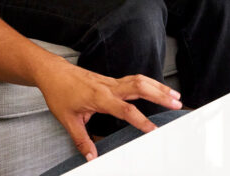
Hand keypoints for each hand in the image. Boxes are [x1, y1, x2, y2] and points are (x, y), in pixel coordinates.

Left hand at [39, 61, 182, 161]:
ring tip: (175, 95)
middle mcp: (109, 87)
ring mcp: (111, 81)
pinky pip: (135, 79)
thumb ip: (82, 140)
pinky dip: (150, 83)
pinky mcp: (112, 80)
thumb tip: (92, 157)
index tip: (153, 130)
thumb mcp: (68, 120)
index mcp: (99, 98)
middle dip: (160, 95)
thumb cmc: (59, 93)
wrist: (53, 73)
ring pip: (140, 80)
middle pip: (140, 87)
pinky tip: (158, 88)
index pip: (125, 110)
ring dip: (159, 87)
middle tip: (177, 103)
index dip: (140, 120)